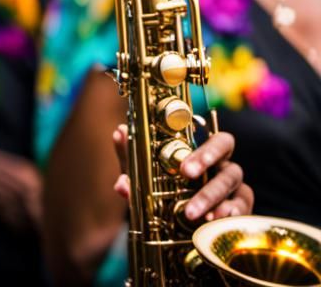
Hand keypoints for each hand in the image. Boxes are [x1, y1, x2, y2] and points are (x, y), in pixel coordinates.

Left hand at [111, 125, 253, 221]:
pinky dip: (230, 213)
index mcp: (201, 151)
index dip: (203, 147)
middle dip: (207, 159)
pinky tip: (215, 221)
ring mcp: (234, 185)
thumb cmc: (163, 192)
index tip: (184, 167)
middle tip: (187, 174)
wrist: (176, 229)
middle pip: (226, 148)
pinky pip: (244, 206)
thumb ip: (131, 158)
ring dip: (212, 195)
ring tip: (194, 213)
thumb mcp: (144, 177)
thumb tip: (119, 133)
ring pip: (233, 180)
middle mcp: (221, 163)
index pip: (212, 136)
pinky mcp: (242, 208)